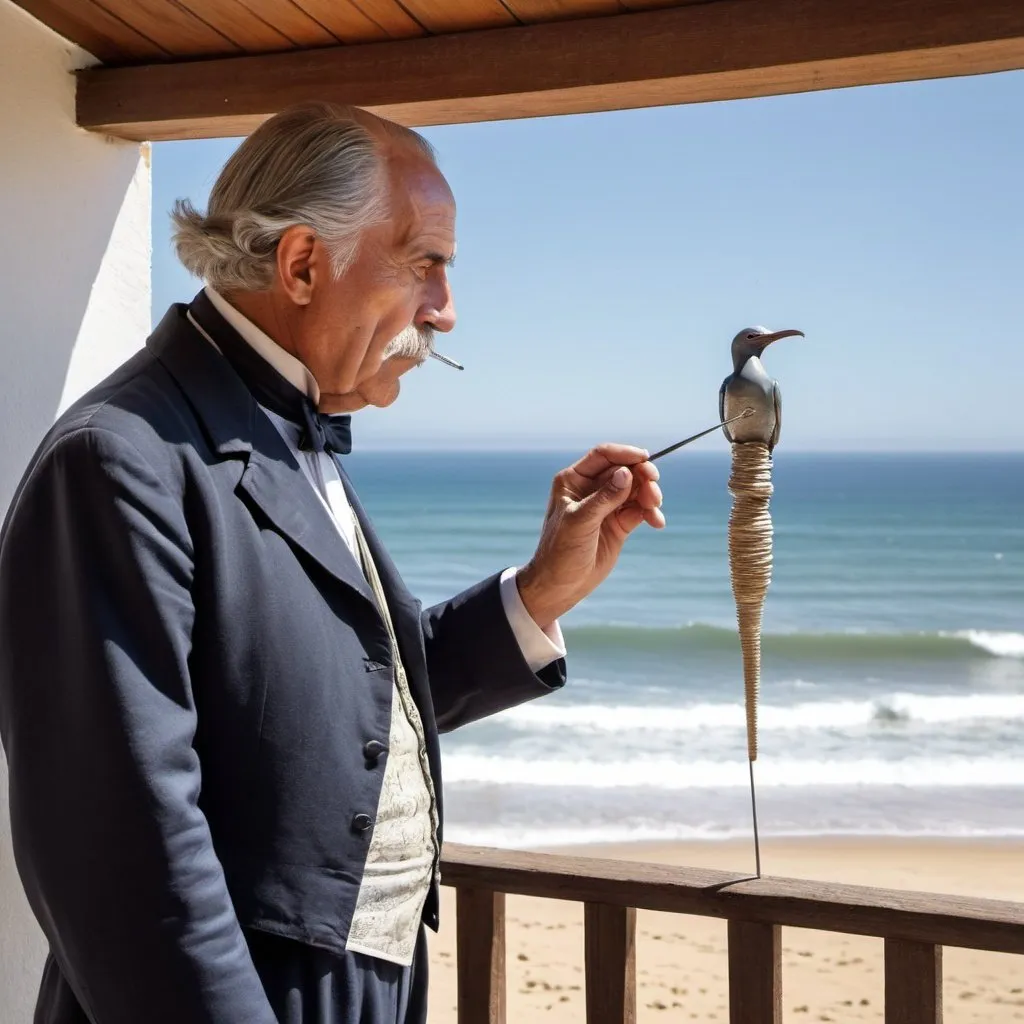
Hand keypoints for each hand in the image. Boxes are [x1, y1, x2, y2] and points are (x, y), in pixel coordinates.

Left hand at [516, 444, 664, 628]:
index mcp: (574, 481)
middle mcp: (591, 489)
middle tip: (654, 487)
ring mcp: (607, 506)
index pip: (603, 456)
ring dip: (649, 494)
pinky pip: (640, 510)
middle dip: (642, 476)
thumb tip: (627, 474)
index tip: (645, 459)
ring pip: (636, 489)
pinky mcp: (619, 523)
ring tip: (654, 508)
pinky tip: (656, 522)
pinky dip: (651, 513)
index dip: (625, 454)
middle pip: (624, 470)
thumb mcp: (580, 522)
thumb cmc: (560, 551)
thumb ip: (604, 498)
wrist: (561, 585)